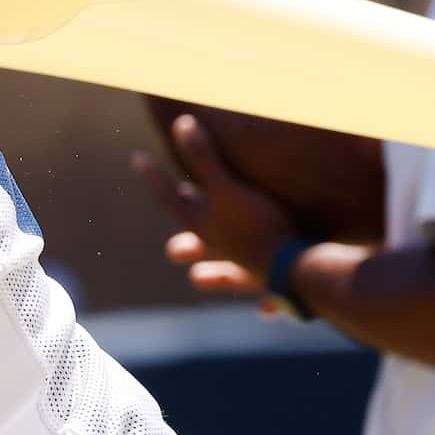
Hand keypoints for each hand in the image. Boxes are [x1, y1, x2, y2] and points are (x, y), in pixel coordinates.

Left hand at [135, 113, 293, 297]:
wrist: (296, 273)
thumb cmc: (259, 227)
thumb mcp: (228, 188)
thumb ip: (203, 159)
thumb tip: (180, 122)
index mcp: (204, 227)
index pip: (170, 199)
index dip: (155, 177)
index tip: (137, 158)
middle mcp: (223, 251)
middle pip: (197, 241)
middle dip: (186, 240)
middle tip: (169, 244)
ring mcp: (250, 271)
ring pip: (226, 273)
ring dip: (215, 274)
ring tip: (196, 278)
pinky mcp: (279, 286)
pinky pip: (268, 296)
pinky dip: (264, 301)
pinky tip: (263, 312)